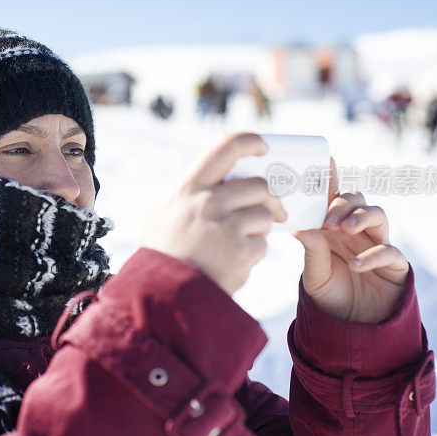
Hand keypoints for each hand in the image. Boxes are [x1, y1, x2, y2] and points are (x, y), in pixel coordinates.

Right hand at [143, 132, 286, 295]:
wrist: (163, 294)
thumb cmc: (163, 251)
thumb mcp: (163, 211)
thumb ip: (189, 191)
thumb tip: (218, 175)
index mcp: (189, 187)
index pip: (227, 147)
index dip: (251, 141)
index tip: (264, 147)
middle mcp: (209, 201)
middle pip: (259, 186)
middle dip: (269, 198)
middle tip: (273, 210)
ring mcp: (227, 227)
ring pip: (265, 215)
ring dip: (260, 228)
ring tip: (240, 241)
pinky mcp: (241, 252)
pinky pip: (262, 245)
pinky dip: (253, 254)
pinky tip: (234, 262)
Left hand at [293, 158, 409, 322]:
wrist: (351, 328)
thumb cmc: (330, 296)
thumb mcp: (314, 275)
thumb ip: (312, 251)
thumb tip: (301, 227)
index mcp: (333, 229)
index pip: (332, 198)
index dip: (330, 179)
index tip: (326, 161)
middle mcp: (356, 232)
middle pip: (357, 200)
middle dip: (344, 203)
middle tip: (329, 220)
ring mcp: (377, 244)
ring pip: (378, 214)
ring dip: (361, 217)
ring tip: (344, 230)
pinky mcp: (395, 265)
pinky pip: (389, 251)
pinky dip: (373, 255)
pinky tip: (356, 265)